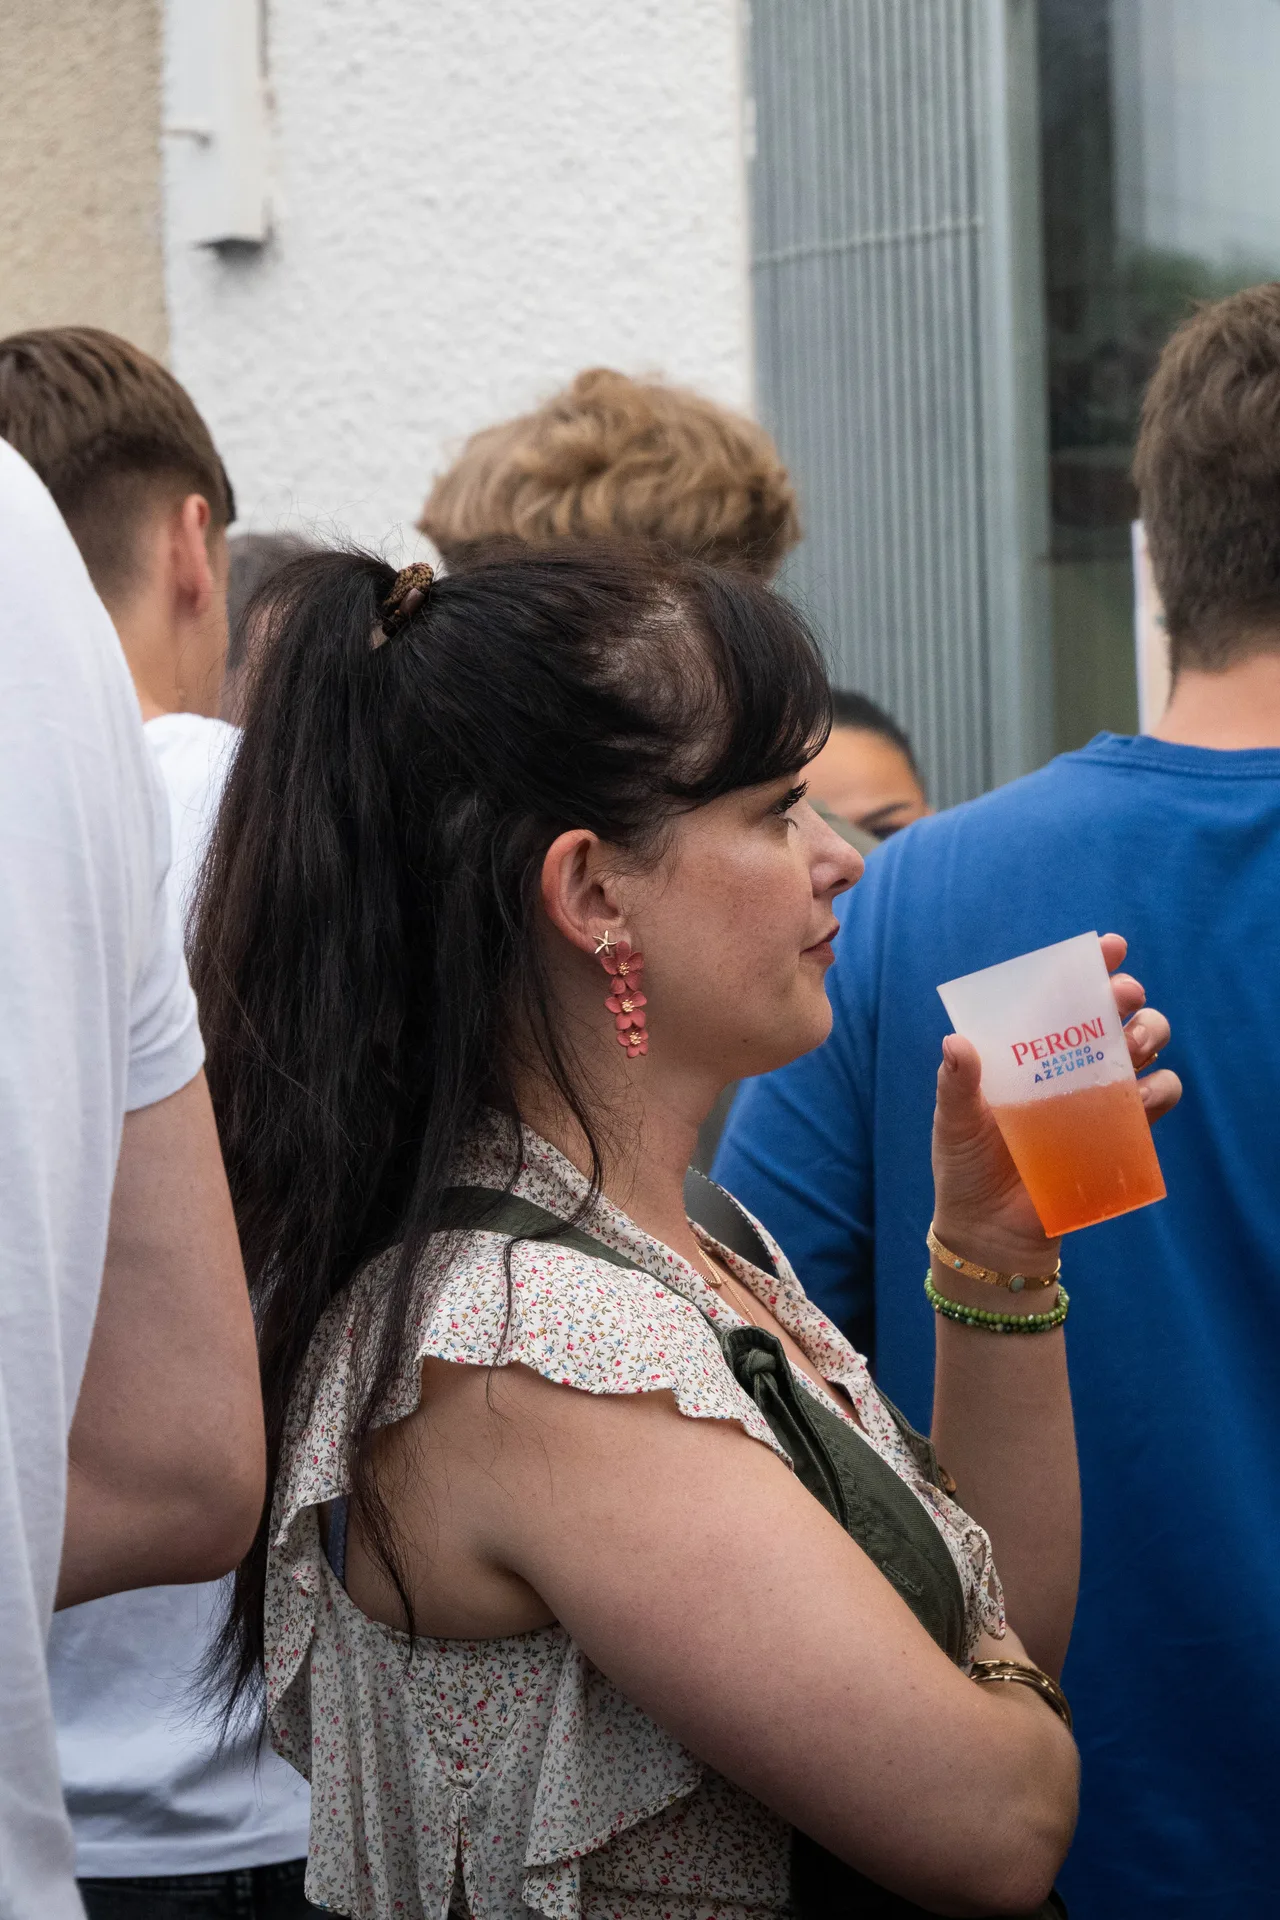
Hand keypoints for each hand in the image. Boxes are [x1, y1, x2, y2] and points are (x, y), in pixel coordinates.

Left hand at [930, 934, 1180, 1276]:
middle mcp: (1068, 1063)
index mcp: (1029, 1048)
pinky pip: (1156, 1099)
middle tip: (1122, 997)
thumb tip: (957, 1043)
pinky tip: (1144, 1093)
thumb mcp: (954, 1122)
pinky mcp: (1119, 1132)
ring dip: (1149, 1033)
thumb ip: (956, 1084)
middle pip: (1113, 1012)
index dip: (1091, 965)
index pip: (1062, 995)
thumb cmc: (966, 1167)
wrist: (990, 1232)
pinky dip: (1159, 1089)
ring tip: (1133, 1044)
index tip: (1110, 948)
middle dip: (1126, 995)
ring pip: (1144, 1046)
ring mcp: (1097, 1096)